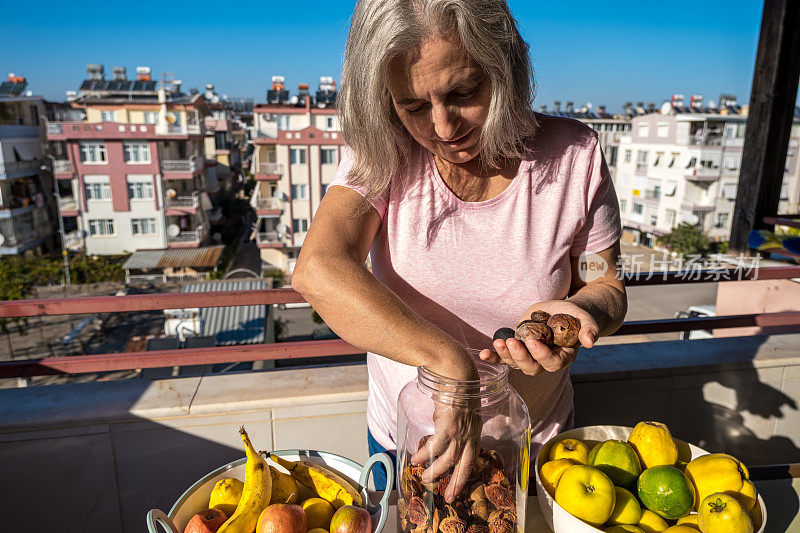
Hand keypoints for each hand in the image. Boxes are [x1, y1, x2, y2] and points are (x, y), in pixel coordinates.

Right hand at [409, 396, 481, 502]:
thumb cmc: (456, 386)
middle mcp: (470, 434)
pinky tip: (416, 460)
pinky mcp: (448, 428)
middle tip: (449, 497)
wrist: (457, 374)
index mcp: (474, 430)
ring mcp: (460, 432)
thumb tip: (438, 426)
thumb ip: (451, 421)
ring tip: (425, 477)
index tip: (459, 483)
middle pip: (465, 465)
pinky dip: (424, 455)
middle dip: (457, 483)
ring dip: (436, 471)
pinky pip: (434, 447)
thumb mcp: (459, 409)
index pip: (472, 456)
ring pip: (449, 460)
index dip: (465, 471)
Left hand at [478, 300, 598, 374]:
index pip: (552, 362)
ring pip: (516, 364)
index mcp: (563, 356)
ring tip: (498, 343)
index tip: (532, 341)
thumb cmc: (574, 315)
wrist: (560, 311)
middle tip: (512, 342)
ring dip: (505, 356)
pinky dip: (493, 357)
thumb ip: (589, 328)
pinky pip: (504, 357)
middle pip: (532, 368)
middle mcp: (544, 361)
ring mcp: (529, 356)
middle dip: (520, 357)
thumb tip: (590, 342)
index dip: (541, 355)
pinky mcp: (517, 349)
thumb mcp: (584, 318)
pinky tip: (483, 354)